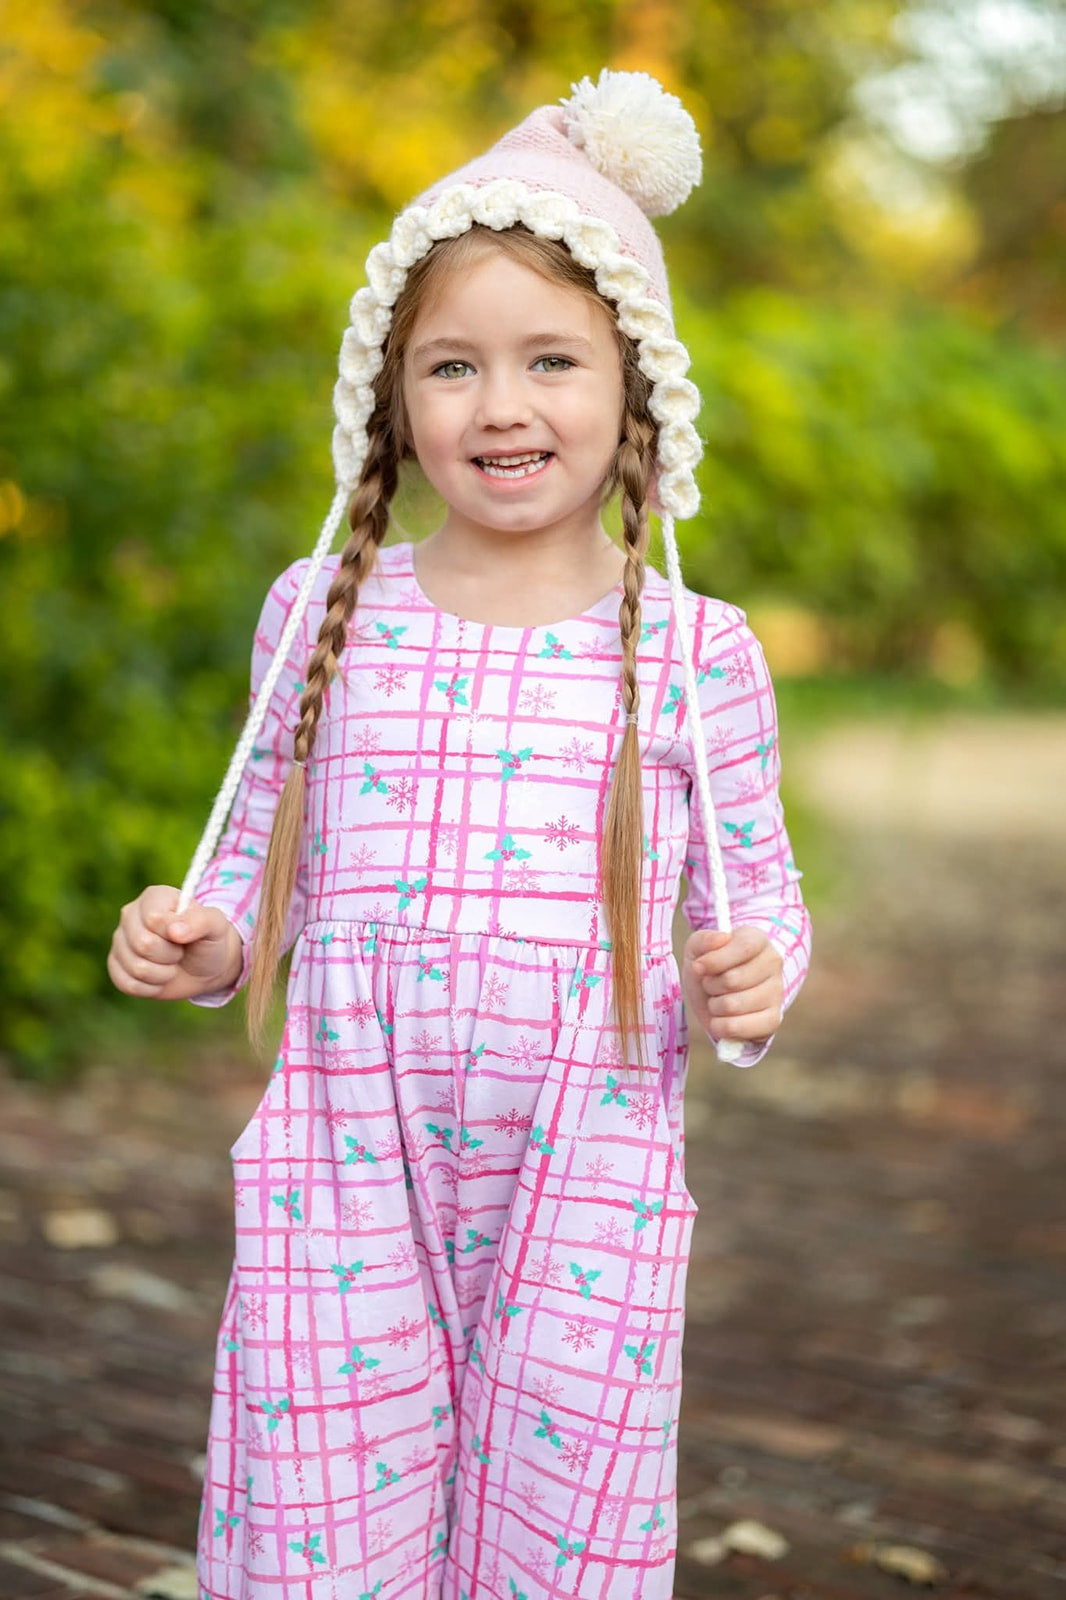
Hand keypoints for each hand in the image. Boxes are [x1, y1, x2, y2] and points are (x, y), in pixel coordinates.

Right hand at [107, 885, 243, 1001]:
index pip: (154, 918)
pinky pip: (128, 984)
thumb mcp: (217, 927)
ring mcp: (120, 941)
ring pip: (136, 967)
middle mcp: (131, 914)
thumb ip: (201, 921)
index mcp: (154, 897)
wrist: (203, 969)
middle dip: (170, 955)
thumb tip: (174, 931)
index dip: (173, 934)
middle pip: (143, 944)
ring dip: (163, 974)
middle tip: (179, 951)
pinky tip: (159, 978)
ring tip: (171, 964)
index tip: (185, 935)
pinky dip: (151, 988)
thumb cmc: (208, 941)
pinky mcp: (116, 966)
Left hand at [681, 926, 782, 1047]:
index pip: (744, 948)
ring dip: (714, 1006)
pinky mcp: (772, 1019)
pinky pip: (741, 1028)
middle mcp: (773, 964)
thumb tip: (721, 938)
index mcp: (758, 940)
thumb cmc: (709, 968)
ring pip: (733, 1005)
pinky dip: (721, 1027)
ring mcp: (776, 992)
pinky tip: (722, 1019)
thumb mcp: (698, 949)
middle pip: (733, 979)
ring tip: (718, 999)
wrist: (715, 996)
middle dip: (710, 985)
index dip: (716, 960)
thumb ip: (704, 940)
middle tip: (710, 983)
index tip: (698, 966)